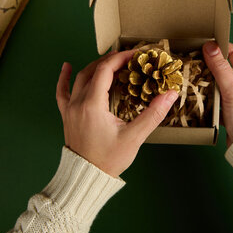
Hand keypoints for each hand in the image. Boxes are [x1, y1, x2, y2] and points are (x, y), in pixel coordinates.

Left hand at [56, 51, 178, 177]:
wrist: (86, 178)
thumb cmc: (109, 160)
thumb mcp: (134, 137)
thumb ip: (153, 114)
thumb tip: (171, 94)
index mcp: (92, 105)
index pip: (105, 70)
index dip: (121, 58)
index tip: (135, 54)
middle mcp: (78, 103)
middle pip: (93, 71)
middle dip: (111, 60)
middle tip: (128, 57)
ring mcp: (70, 109)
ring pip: (80, 78)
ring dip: (95, 66)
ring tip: (110, 60)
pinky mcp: (67, 116)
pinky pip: (62, 92)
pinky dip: (64, 78)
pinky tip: (66, 66)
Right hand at [203, 42, 232, 147]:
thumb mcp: (232, 89)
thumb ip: (221, 68)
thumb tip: (210, 46)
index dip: (222, 46)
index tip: (205, 44)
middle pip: (223, 66)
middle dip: (209, 62)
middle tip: (193, 59)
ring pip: (216, 82)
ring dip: (204, 79)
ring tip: (190, 75)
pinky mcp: (225, 110)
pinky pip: (212, 97)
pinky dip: (203, 94)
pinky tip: (194, 95)